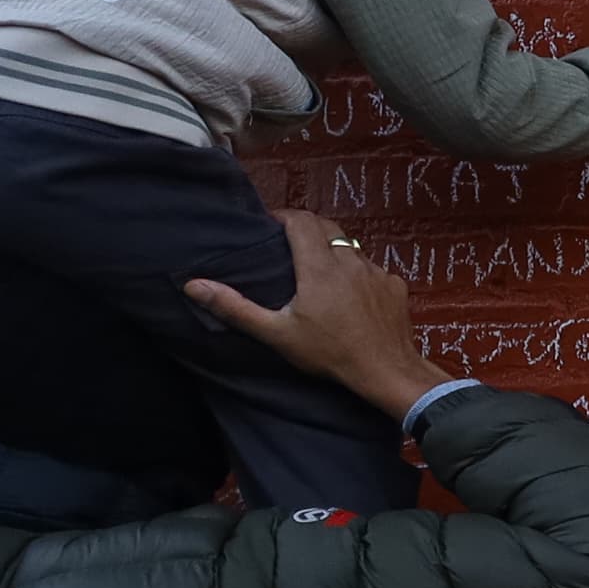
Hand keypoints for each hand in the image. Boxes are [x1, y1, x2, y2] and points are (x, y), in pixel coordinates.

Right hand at [183, 210, 443, 420]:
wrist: (386, 371)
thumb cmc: (329, 353)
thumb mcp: (276, 333)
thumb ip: (236, 307)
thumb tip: (195, 285)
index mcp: (320, 266)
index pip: (301, 221)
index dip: (284, 216)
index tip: (270, 224)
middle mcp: (350, 260)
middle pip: (326, 226)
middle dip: (305, 226)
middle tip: (288, 241)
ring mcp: (377, 271)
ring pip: (350, 246)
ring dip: (332, 249)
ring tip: (317, 268)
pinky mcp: (394, 285)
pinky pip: (372, 268)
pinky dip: (358, 272)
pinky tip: (350, 293)